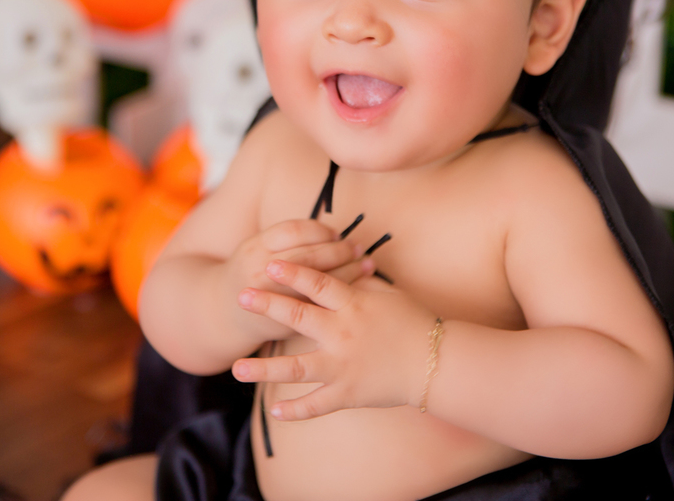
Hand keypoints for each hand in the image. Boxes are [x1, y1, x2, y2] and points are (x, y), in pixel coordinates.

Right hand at [221, 220, 373, 340]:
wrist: (225, 316)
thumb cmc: (251, 275)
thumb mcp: (257, 248)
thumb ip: (287, 240)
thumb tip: (334, 233)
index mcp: (254, 248)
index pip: (295, 231)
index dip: (322, 230)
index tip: (338, 233)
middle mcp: (260, 272)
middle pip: (310, 256)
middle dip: (339, 250)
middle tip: (358, 248)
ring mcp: (273, 300)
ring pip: (319, 284)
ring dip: (349, 271)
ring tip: (367, 264)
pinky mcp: (284, 325)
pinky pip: (321, 308)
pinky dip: (342, 296)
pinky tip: (359, 289)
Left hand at [231, 259, 437, 419]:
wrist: (436, 362)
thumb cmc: (415, 323)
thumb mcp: (388, 295)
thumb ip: (361, 282)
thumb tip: (345, 263)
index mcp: (353, 305)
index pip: (317, 283)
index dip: (293, 272)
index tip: (269, 264)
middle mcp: (341, 334)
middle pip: (297, 316)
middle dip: (267, 306)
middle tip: (241, 296)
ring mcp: (341, 366)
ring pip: (295, 368)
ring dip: (263, 368)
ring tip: (236, 368)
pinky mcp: (347, 393)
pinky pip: (316, 405)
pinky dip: (295, 410)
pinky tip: (274, 411)